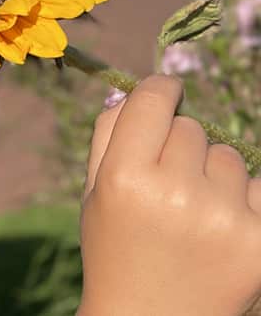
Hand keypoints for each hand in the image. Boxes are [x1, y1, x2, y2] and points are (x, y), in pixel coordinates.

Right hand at [78, 75, 260, 315]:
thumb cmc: (116, 247)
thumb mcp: (94, 191)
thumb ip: (108, 134)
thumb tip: (139, 89)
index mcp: (124, 176)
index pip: (154, 99)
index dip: (161, 90)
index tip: (166, 93)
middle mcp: (175, 193)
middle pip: (191, 128)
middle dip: (179, 146)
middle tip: (165, 185)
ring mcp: (222, 217)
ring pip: (228, 155)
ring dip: (213, 174)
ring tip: (193, 213)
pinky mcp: (260, 240)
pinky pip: (260, 186)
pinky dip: (243, 200)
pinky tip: (221, 226)